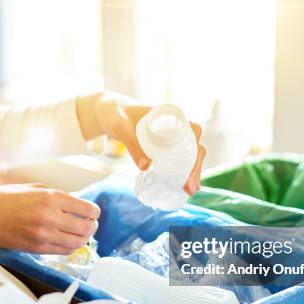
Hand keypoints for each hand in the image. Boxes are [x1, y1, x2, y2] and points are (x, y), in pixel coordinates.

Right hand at [0, 183, 99, 253]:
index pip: (87, 209)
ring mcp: (44, 235)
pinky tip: (68, 241)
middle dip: (92, 226)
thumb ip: (58, 196)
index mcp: (51, 198)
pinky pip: (63, 251)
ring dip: (83, 239)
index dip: (94, 212)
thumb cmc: (7, 198)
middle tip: (91, 224)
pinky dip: (70, 247)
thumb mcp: (36, 188)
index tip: (93, 213)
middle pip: (86, 227)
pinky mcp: (37, 248)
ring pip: (77, 242)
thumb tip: (78, 204)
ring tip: (81, 234)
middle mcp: (50, 216)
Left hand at [76, 91, 205, 194]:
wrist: (107, 113)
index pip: (194, 130)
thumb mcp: (121, 127)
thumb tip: (146, 168)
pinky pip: (178, 158)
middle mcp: (175, 124)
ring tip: (188, 191)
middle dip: (195, 168)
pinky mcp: (163, 145)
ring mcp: (170, 136)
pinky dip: (183, 171)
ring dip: (192, 172)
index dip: (196, 149)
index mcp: (170, 115)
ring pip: (189, 154)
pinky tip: (183, 186)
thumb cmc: (114, 114)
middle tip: (188, 187)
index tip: (189, 168)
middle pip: (194, 146)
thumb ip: (132, 144)